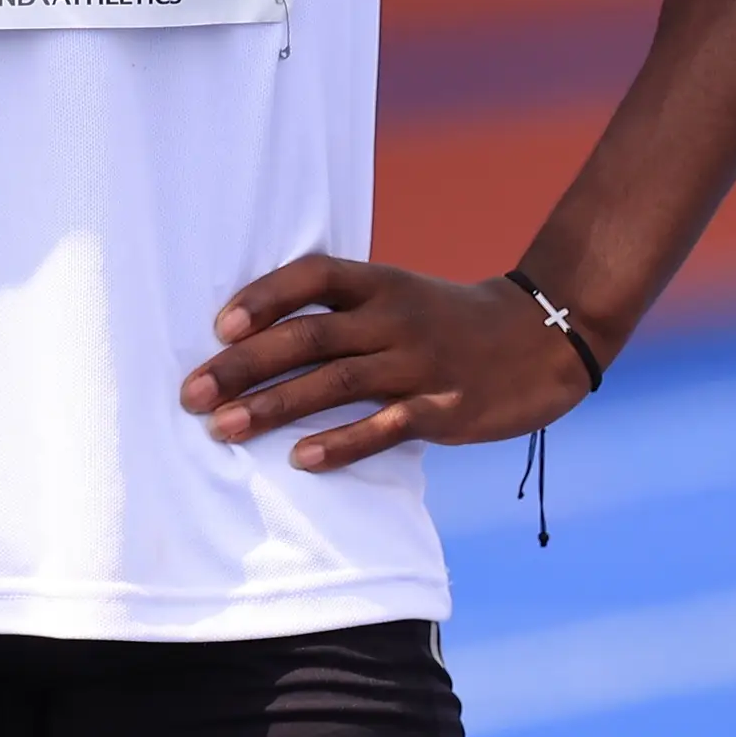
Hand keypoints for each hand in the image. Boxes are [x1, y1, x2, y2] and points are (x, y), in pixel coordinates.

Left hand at [181, 254, 600, 472]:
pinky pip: (386, 427)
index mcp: (381, 282)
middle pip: (308, 337)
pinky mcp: (446, 408)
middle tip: (191, 394)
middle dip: (243, 366)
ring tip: (222, 429)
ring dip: (274, 407)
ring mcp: (421, 362)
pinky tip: (301, 459)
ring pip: (336, 383)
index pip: (312, 277)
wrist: (544, 338)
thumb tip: (258, 340)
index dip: (264, 297)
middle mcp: (396, 317)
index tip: (219, 328)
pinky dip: (341, 443)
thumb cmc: (451, 322)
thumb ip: (343, 313)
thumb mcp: (400, 297)